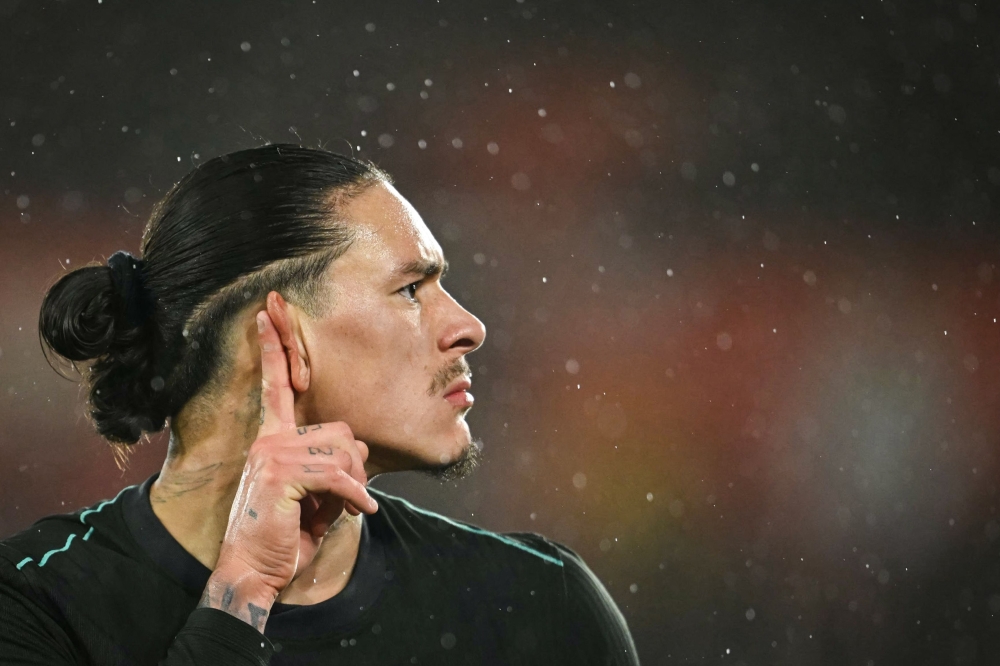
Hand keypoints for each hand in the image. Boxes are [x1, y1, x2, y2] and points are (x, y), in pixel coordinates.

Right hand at [198, 308, 378, 630]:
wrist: (255, 573)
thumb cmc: (286, 536)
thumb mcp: (314, 495)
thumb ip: (331, 466)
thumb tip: (358, 450)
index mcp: (271, 440)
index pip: (275, 387)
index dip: (272, 349)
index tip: (267, 311)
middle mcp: (268, 440)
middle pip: (339, 429)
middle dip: (355, 465)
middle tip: (349, 497)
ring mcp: (272, 454)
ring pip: (342, 449)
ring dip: (354, 484)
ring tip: (343, 509)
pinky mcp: (282, 472)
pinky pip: (339, 474)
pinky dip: (355, 496)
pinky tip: (358, 513)